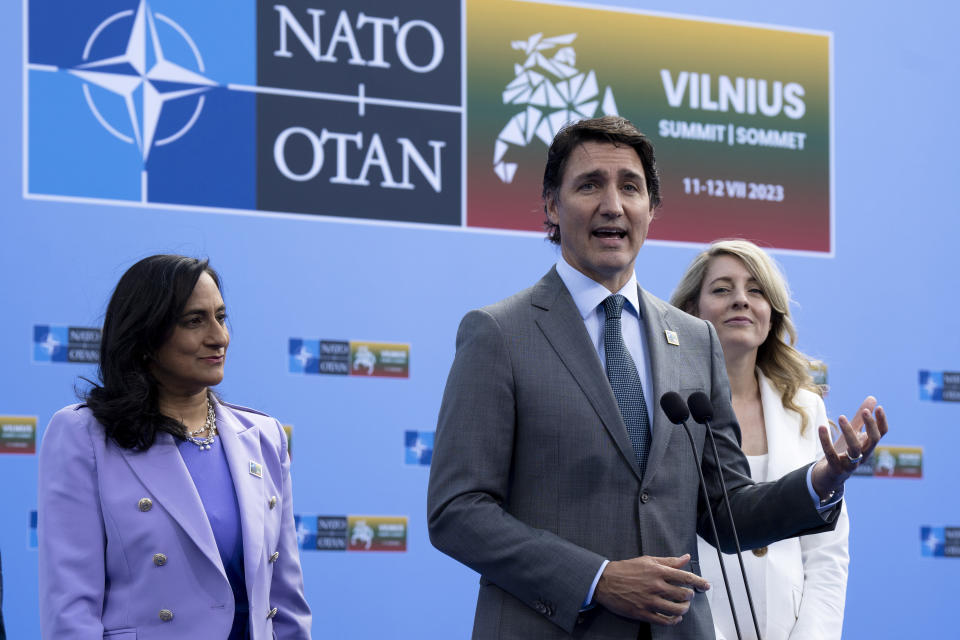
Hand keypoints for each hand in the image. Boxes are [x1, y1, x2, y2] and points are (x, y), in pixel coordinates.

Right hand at [593, 554, 708, 625]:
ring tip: (683, 606)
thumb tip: (686, 558)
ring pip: (676, 609)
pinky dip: (673, 620)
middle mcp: (655, 586)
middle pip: (683, 595)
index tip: (706, 585)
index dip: (699, 582)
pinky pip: (664, 620)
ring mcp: (649, 601)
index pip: (685, 577)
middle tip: (688, 595)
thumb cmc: (626, 569)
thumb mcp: (647, 560)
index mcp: (658, 571)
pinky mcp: (643, 613)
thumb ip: (668, 561)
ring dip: (684, 609)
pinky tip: (675, 618)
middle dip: (690, 596)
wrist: (605, 581)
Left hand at [811, 396, 887, 498]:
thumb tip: (873, 398)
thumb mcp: (853, 435)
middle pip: (873, 441)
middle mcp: (862, 455)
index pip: (881, 434)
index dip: (881, 422)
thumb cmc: (843, 454)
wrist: (828, 477)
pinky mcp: (836, 469)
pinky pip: (831, 454)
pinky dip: (826, 441)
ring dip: (849, 432)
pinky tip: (821, 427)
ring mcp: (850, 464)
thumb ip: (861, 419)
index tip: (878, 407)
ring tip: (841, 416)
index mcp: (867, 446)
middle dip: (871, 425)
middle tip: (865, 411)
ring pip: (854, 448)